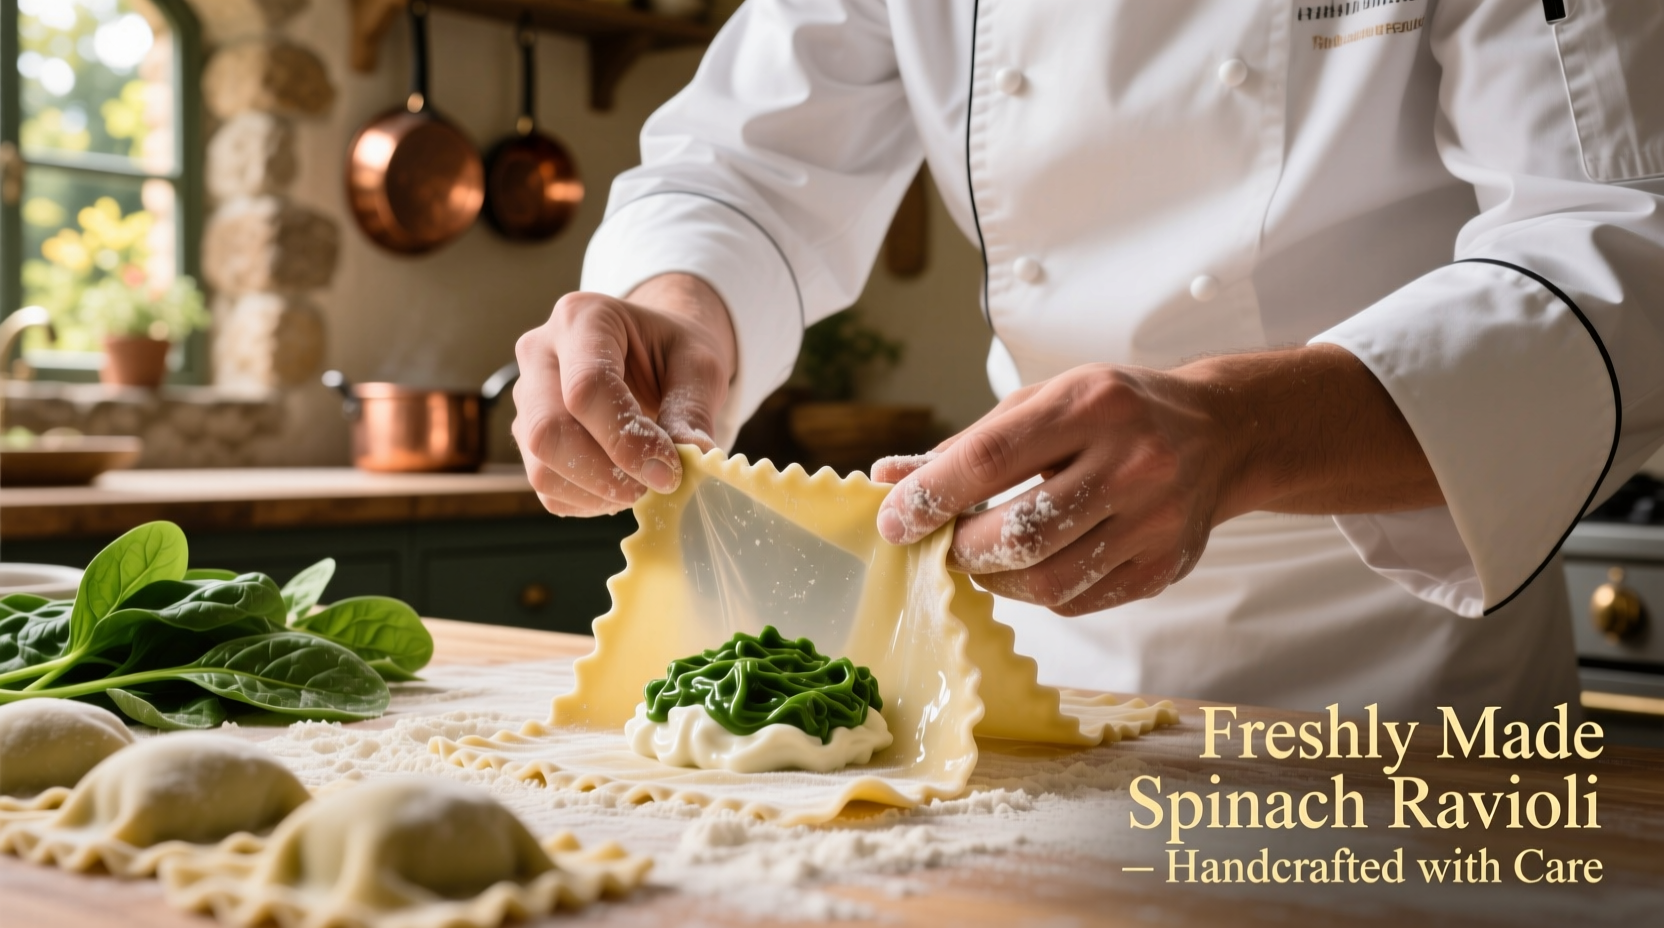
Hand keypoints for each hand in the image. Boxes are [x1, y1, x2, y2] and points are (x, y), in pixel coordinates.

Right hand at [512, 273, 736, 515]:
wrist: (652, 352)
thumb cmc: (673, 352)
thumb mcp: (698, 365)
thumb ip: (692, 411)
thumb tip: (694, 460)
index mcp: (582, 319)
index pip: (587, 387)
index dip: (627, 440)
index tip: (670, 471)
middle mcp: (540, 354)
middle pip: (548, 430)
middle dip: (606, 474)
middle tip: (657, 487)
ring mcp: (527, 398)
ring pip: (541, 466)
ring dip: (598, 493)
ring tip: (644, 487)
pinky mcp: (528, 438)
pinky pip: (546, 488)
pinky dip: (588, 501)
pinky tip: (623, 487)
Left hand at [871, 346, 1441, 615]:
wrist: (1221, 434)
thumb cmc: (1116, 413)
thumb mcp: (1044, 404)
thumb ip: (967, 446)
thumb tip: (888, 478)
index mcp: (1090, 404)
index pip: (990, 458)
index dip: (931, 496)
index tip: (894, 519)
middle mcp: (1130, 461)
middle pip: (1019, 531)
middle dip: (962, 548)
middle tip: (944, 544)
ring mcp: (1154, 519)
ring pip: (1047, 580)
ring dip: (995, 577)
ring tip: (984, 556)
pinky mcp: (1164, 566)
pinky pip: (1077, 600)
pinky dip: (1038, 591)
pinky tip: (1034, 564)